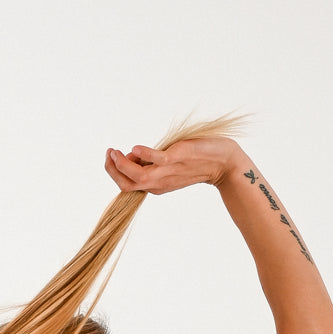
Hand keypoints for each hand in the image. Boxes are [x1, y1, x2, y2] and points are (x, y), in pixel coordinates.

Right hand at [105, 137, 243, 194]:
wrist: (223, 163)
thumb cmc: (197, 160)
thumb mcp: (170, 165)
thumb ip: (152, 162)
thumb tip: (133, 154)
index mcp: (156, 185)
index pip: (127, 185)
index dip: (115, 172)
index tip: (112, 156)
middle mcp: (158, 183)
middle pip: (125, 184)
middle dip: (111, 169)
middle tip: (109, 152)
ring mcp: (166, 172)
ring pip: (135, 177)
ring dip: (121, 164)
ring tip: (115, 151)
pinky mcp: (175, 159)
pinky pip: (154, 160)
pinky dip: (142, 155)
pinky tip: (135, 148)